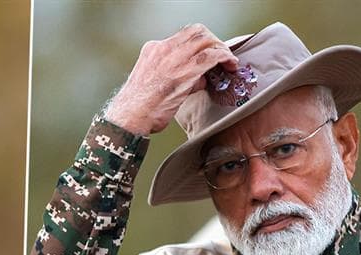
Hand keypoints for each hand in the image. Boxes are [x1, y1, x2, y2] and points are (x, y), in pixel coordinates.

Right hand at [104, 23, 238, 135]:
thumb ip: (175, 76)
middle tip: (222, 55)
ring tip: (229, 61)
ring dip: (222, 49)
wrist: (129, 117)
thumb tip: (198, 78)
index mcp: (153, 50)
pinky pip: (213, 56)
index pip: (183, 36)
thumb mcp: (152, 84)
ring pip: (207, 40)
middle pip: (198, 32)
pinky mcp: (186, 71)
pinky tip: (230, 65)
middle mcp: (164, 49)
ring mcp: (175, 58)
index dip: (200, 42)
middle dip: (214, 41)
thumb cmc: (139, 108)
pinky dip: (226, 58)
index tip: (207, 52)